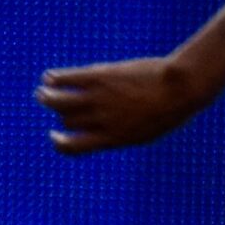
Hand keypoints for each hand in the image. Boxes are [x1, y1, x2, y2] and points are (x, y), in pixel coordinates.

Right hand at [35, 57, 213, 155]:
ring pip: (58, 101)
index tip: (55, 136)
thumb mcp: (147, 131)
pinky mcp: (98, 77)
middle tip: (61, 104)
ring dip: (46, 97)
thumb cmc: (169, 110)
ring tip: (43, 92)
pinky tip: (50, 77)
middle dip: (63, 114)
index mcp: (113, 138)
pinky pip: (66, 79)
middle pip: (68, 120)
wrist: (180, 89)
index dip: (60, 144)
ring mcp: (98, 99)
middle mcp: (101, 121)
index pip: (73, 148)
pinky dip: (53, 78)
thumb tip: (106, 134)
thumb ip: (122, 133)